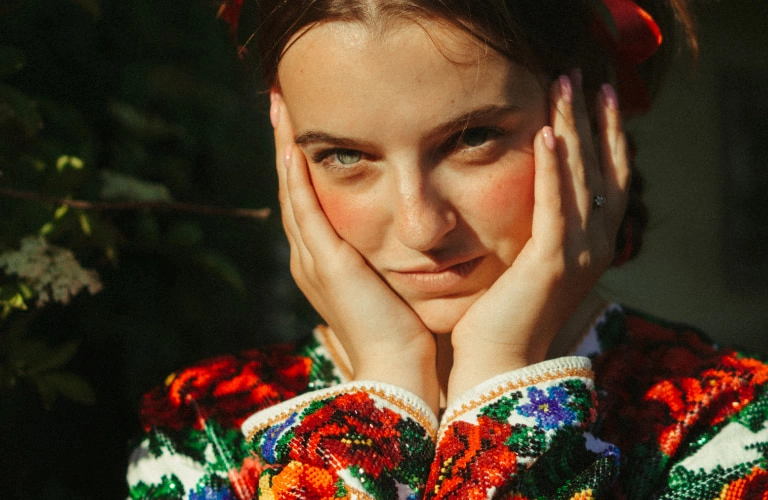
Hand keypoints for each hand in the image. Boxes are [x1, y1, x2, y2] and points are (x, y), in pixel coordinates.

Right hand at [271, 91, 439, 411]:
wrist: (400, 369)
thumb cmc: (406, 331)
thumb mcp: (393, 282)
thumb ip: (389, 256)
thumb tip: (413, 232)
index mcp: (324, 263)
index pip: (308, 201)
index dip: (301, 164)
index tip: (301, 127)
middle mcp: (309, 258)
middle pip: (291, 190)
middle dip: (284, 146)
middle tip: (279, 105)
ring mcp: (312, 260)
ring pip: (292, 193)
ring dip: (284, 150)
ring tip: (279, 110)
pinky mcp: (326, 262)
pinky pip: (306, 211)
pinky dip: (296, 178)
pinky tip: (293, 145)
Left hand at [447, 72, 629, 401]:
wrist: (497, 361)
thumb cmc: (505, 315)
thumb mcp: (531, 264)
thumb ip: (539, 232)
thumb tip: (528, 199)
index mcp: (591, 248)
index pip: (608, 182)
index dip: (608, 139)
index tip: (598, 101)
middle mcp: (594, 248)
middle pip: (603, 170)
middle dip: (595, 121)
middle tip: (586, 78)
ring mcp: (577, 256)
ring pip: (583, 179)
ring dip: (575, 129)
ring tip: (566, 87)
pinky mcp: (550, 263)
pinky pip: (556, 206)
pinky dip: (553, 169)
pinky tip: (547, 133)